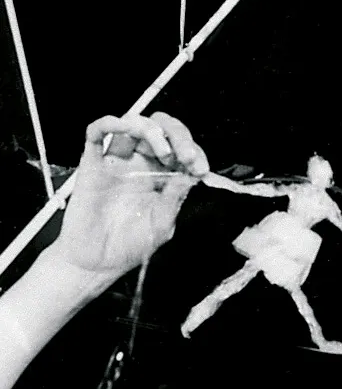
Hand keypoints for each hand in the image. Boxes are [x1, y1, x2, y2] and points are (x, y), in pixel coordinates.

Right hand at [53, 112, 208, 275]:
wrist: (96, 264)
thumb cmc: (131, 246)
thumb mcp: (163, 223)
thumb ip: (175, 197)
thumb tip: (189, 172)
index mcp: (163, 175)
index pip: (182, 149)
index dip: (194, 152)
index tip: (201, 169)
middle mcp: (142, 163)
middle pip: (161, 129)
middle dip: (179, 135)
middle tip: (186, 156)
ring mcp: (118, 161)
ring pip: (134, 124)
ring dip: (153, 131)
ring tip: (165, 154)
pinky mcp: (93, 164)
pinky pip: (97, 133)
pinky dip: (109, 123)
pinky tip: (123, 126)